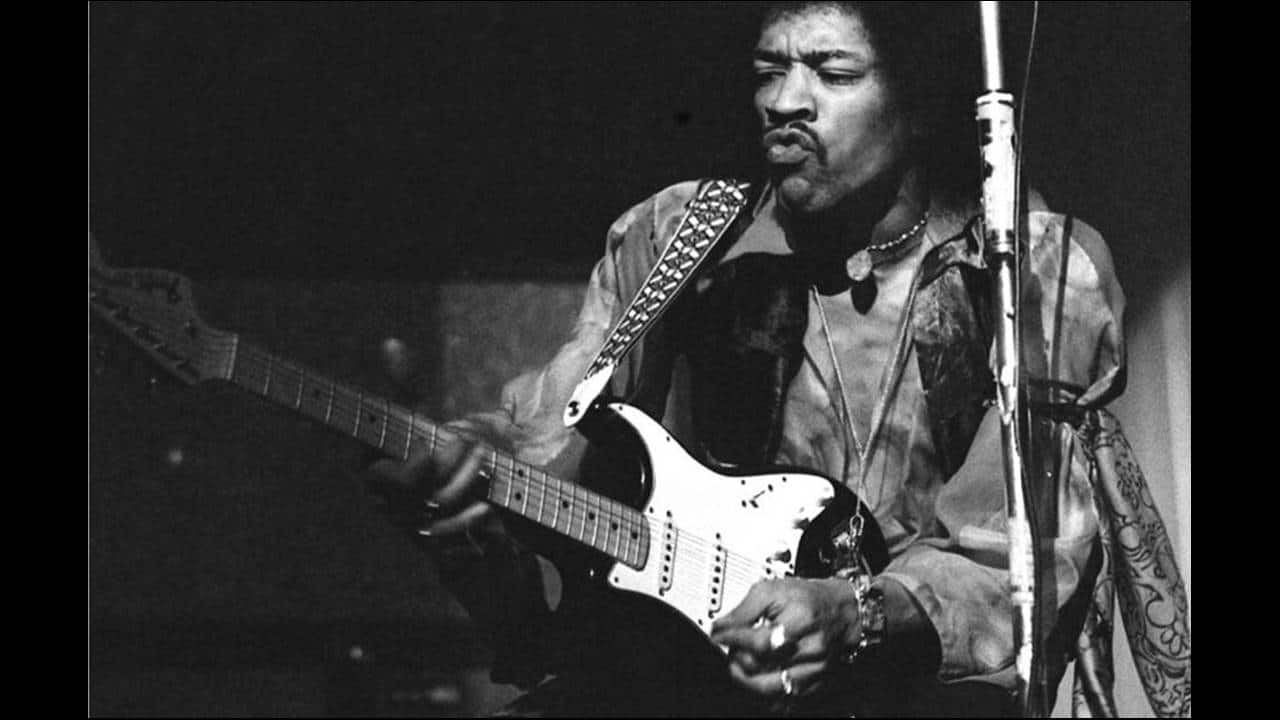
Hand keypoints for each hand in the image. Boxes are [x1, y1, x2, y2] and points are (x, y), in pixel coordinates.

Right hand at [364, 336, 503, 542]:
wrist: (447, 508)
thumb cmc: (427, 456)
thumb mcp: (416, 419)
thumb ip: (403, 385)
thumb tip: (391, 342)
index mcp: (374, 470)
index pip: (377, 474)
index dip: (404, 468)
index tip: (429, 453)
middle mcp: (386, 501)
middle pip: (412, 495)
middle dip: (446, 468)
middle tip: (475, 446)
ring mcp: (410, 525)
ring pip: (433, 515)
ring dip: (464, 490)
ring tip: (488, 472)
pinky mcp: (434, 547)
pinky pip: (449, 542)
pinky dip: (470, 525)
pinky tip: (488, 512)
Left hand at [709, 577, 861, 699]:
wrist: (841, 611)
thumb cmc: (807, 599)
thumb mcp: (772, 590)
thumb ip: (744, 610)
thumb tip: (720, 627)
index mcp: (800, 620)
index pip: (758, 642)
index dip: (733, 640)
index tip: (719, 635)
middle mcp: (810, 649)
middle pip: (762, 668)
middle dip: (737, 659)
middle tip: (734, 648)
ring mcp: (814, 670)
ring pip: (770, 689)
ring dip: (747, 678)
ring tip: (743, 663)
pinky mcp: (815, 684)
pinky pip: (784, 700)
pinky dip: (765, 694)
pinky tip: (759, 678)